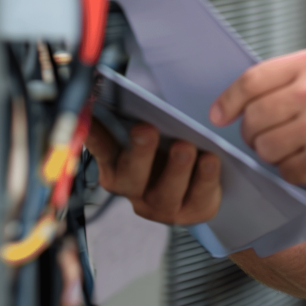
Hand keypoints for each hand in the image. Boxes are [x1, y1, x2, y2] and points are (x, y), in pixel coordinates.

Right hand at [85, 120, 221, 224]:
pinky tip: (211, 160)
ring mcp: (161, 206)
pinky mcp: (191, 212)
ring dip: (175, 169)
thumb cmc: (165, 146)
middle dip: (139, 152)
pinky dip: (206, 179)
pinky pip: (199, 198)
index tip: (94, 112)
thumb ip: (128, 117)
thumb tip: (105, 92)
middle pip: (130, 176)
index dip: (95, 134)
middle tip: (146, 129)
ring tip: (185, 146)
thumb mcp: (146, 130)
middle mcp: (134, 190)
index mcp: (115, 165)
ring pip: (165, 193)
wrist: (197, 179)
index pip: (100, 148)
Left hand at [209, 48, 305, 197]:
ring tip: (295, 149)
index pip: (251, 80)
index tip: (218, 115)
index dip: (228, 100)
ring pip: (263, 148)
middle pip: (252, 118)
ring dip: (272, 155)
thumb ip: (283, 82)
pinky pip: (284, 172)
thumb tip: (232, 101)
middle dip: (252, 132)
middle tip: (267, 136)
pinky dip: (293, 172)